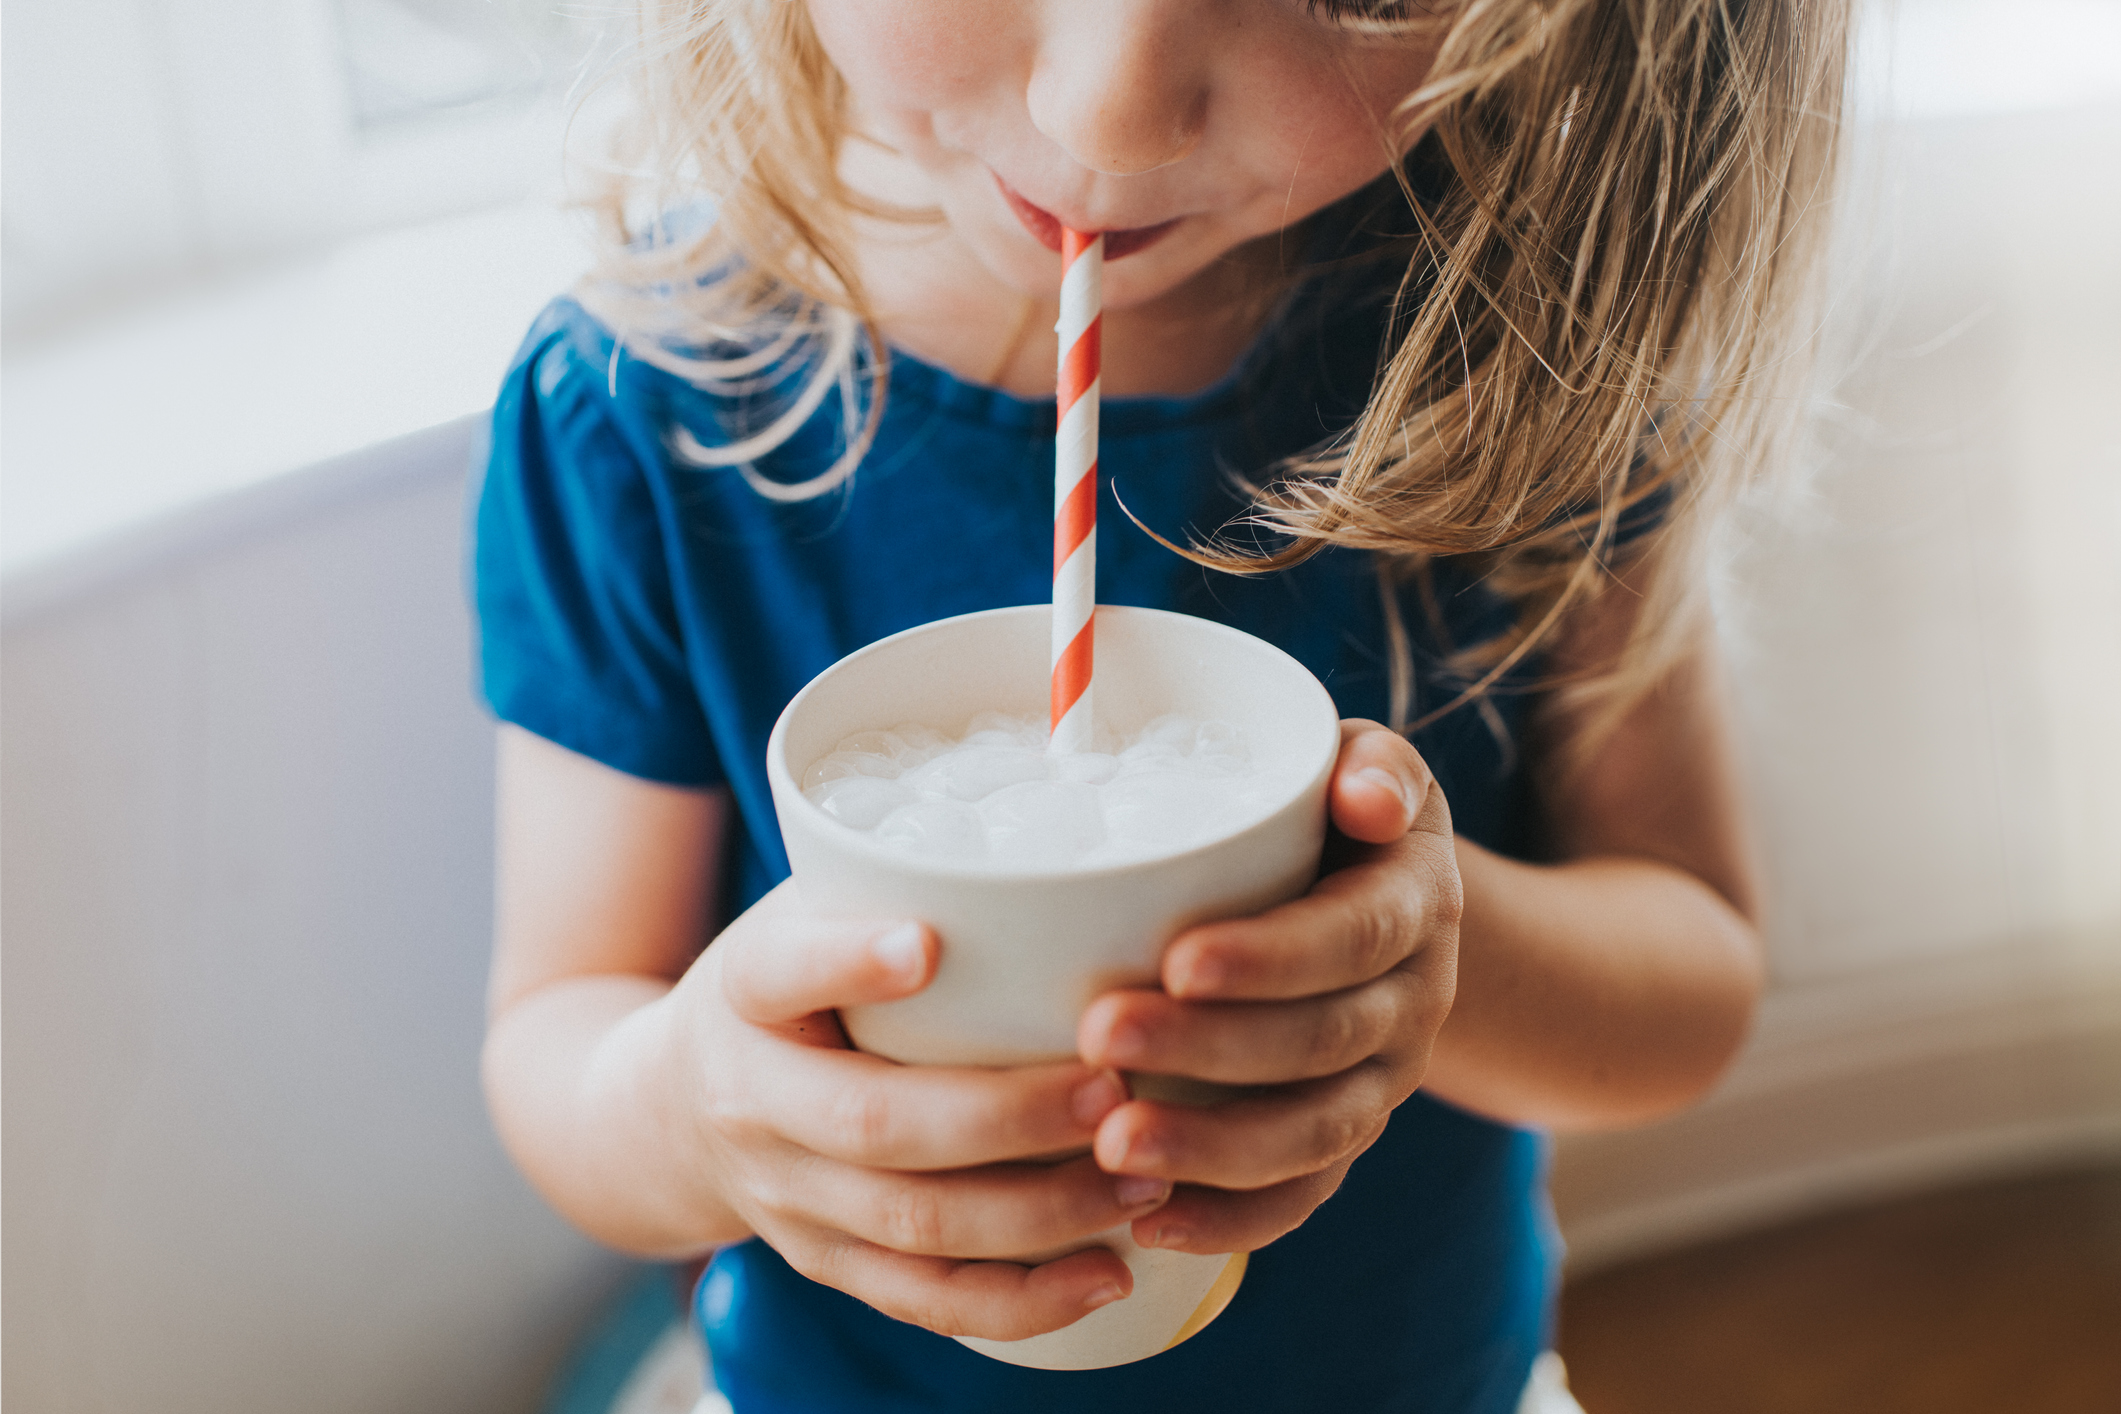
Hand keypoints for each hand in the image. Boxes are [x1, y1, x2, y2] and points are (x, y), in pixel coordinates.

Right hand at [657, 884, 1175, 1338]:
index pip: (780, 970)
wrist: (672, 1111)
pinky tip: (1108, 1275)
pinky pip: (925, 1299)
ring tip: (1141, 1179)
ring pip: (915, 1226)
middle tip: (1113, 1086)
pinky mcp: (826, 1264)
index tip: (927, 942)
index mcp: (744, 991)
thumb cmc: (790, 984)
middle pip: (876, 1124)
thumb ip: (894, 881)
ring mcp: (787, 1198)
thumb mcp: (802, 910)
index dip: (849, 959)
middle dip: (1006, 1118)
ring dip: (1042, 1212)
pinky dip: (1023, 1301)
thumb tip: (1062, 818)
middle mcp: (753, 1103)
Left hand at [1075, 719, 1461, 1255]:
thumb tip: (1365, 797)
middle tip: (1101, 1037)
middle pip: (1321, 1040)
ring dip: (1214, 1148)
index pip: (1353, 937)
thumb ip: (1375, 768)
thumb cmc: (1338, 818)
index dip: (1272, 957)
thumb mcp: (1369, 766)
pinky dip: (1233, 1219)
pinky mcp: (1344, 1134)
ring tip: (1112, 1148)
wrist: (1388, 903)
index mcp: (1415, 904)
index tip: (1177, 960)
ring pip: (1315, 1133)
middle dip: (1210, 1047)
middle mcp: (1412, 1001)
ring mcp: (1382, 1080)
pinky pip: (1304, 1194)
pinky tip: (1150, 1221)